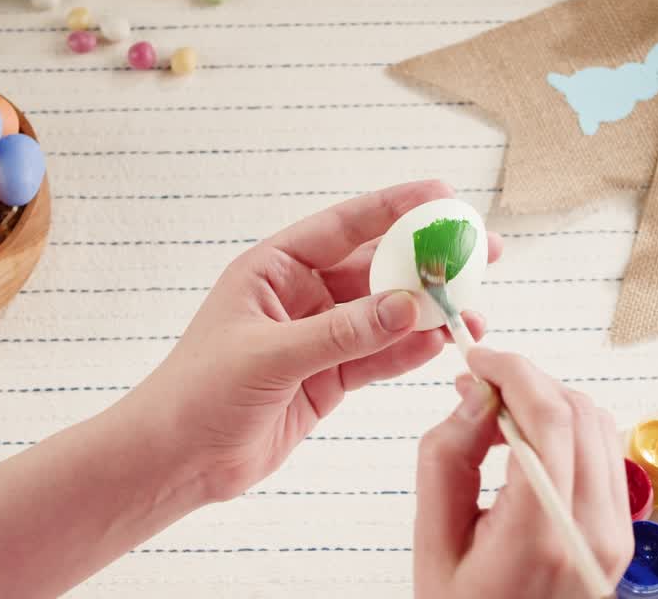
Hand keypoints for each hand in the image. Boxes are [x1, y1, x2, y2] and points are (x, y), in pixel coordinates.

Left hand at [133, 180, 501, 501]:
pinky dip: (410, 351)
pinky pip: (379, 356)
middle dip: (429, 263)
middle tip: (482, 254)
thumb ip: (341, 332)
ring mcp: (318, 337)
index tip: (444, 196)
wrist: (176, 461)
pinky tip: (442, 344)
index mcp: (274, 269)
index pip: (344, 226)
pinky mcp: (329, 377)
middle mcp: (300, 295)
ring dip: (429, 313)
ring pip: (386, 315)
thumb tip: (407, 306)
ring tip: (475, 312)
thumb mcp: (269, 355)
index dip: (395, 208)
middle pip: (376, 269)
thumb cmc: (197, 393)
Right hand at [414, 349, 633, 598]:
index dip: (514, 371)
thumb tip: (475, 396)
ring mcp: (614, 534)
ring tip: (496, 414)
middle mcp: (591, 531)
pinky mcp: (620, 534)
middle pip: (577, 412)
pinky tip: (526, 441)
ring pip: (598, 425)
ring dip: (548, 402)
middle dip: (527, 381)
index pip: (548, 419)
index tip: (477, 360)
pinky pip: (604, 454)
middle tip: (478, 384)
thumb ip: (447, 460)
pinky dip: (568, 429)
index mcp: (540, 535)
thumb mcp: (433, 542)